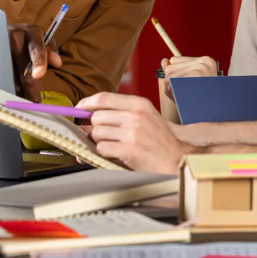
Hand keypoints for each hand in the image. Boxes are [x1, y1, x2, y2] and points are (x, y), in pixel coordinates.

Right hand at [9, 23, 62, 102]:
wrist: (5, 31)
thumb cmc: (28, 39)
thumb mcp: (42, 41)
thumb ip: (50, 51)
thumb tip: (57, 63)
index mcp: (31, 31)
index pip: (36, 48)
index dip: (39, 61)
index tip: (39, 75)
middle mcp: (15, 35)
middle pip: (22, 65)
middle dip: (30, 85)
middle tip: (34, 100)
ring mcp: (1, 43)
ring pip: (10, 71)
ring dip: (18, 87)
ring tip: (24, 98)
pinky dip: (6, 84)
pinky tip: (11, 92)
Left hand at [76, 93, 197, 172]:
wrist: (176, 159)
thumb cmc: (161, 140)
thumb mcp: (146, 116)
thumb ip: (122, 112)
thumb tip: (91, 114)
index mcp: (139, 104)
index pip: (104, 98)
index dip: (87, 103)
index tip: (80, 108)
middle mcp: (136, 115)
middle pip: (97, 116)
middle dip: (93, 127)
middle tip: (99, 135)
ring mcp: (132, 133)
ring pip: (97, 133)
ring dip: (99, 142)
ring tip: (112, 145)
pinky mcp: (129, 150)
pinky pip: (102, 148)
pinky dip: (104, 153)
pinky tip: (115, 154)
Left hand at [161, 56, 217, 98]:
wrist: (215, 113)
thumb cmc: (202, 101)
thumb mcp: (188, 82)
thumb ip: (175, 71)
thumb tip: (164, 61)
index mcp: (205, 60)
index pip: (175, 60)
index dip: (175, 75)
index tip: (185, 85)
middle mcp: (203, 61)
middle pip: (170, 67)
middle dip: (172, 82)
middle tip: (184, 93)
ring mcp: (200, 66)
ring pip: (169, 74)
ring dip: (171, 88)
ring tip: (184, 96)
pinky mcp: (195, 74)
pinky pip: (171, 81)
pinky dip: (172, 92)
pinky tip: (183, 97)